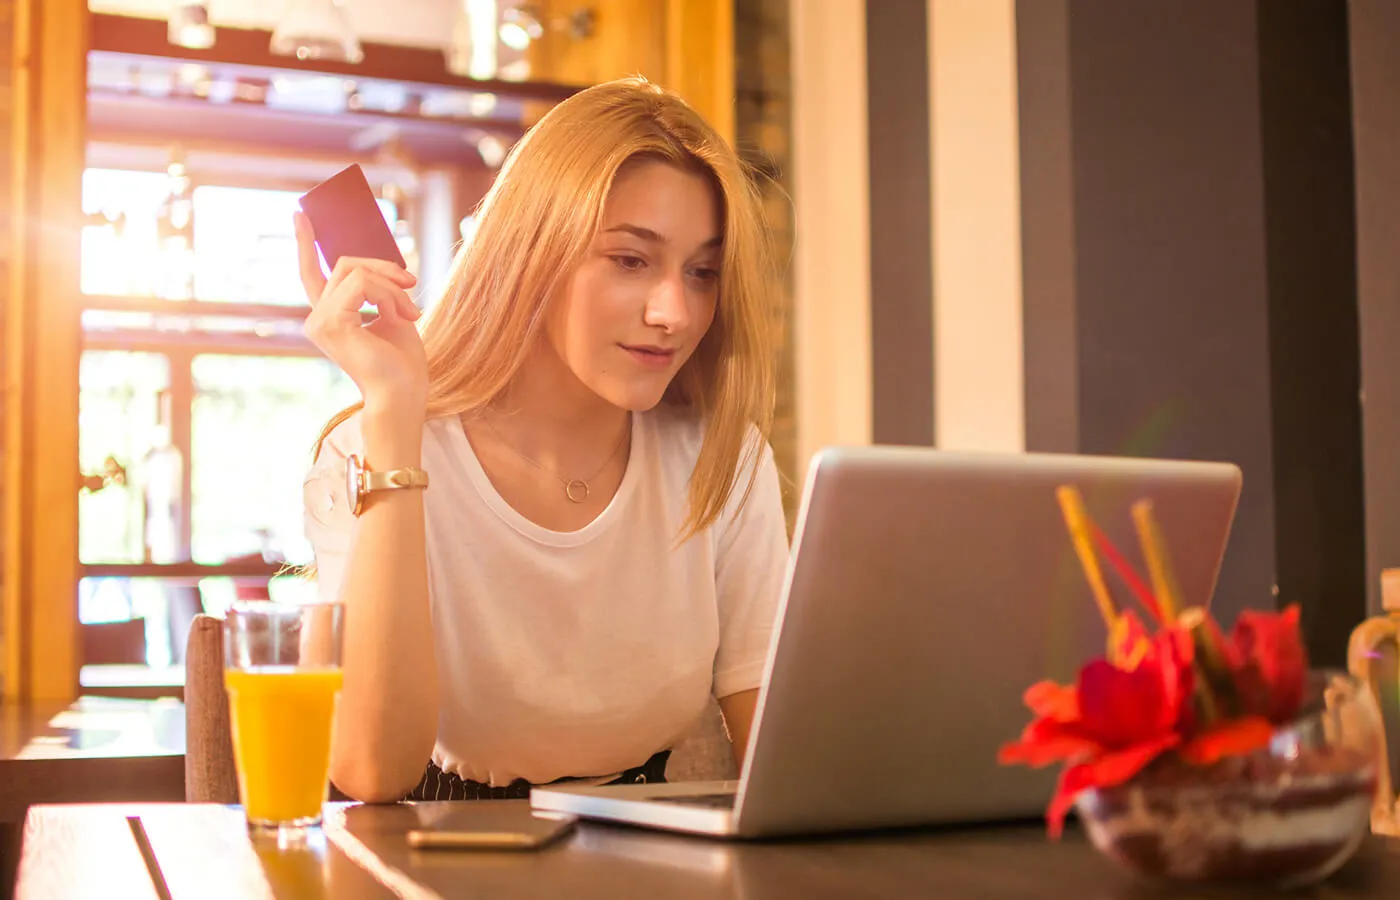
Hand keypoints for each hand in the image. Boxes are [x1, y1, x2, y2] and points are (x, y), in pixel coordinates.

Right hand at [296, 212, 428, 418]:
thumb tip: (384, 263)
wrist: (403, 394)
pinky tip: (399, 316)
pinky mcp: (330, 322)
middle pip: (347, 264)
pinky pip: (362, 283)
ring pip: (357, 271)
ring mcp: (319, 321)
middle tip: (413, 287)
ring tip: (412, 312)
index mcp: (331, 317)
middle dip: (386, 270)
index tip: (300, 215)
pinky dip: (388, 294)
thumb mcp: (393, 314)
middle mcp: (318, 318)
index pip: (312, 274)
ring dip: (392, 287)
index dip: (306, 243)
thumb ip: (379, 289)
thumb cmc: (403, 363)